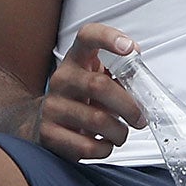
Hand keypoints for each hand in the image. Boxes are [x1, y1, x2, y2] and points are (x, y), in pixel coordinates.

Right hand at [31, 21, 146, 161]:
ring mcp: (52, 106)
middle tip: (140, 118)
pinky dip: (104, 148)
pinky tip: (104, 144)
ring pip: (97, 120)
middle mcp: (62, 78)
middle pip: (99, 85)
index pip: (88, 36)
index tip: (130, 49)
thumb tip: (139, 70)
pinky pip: (86, 146)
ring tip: (121, 133)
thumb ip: (120, 72)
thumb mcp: (98, 77)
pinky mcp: (49, 133)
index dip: (109, 38)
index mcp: (77, 58)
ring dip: (119, 132)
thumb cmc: (83, 97)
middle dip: (128, 105)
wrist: (45, 122)